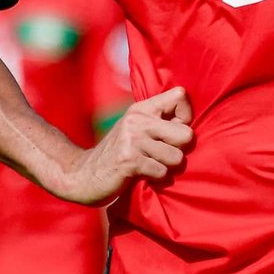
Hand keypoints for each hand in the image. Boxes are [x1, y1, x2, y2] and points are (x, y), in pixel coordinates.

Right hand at [53, 86, 192, 205]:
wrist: (82, 174)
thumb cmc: (118, 154)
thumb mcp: (135, 130)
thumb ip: (160, 123)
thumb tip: (191, 127)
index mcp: (142, 108)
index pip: (180, 96)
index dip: (186, 118)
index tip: (172, 132)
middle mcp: (137, 119)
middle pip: (187, 134)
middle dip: (179, 151)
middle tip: (160, 155)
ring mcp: (132, 139)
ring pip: (176, 158)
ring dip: (166, 168)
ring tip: (148, 165)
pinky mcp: (128, 160)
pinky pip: (161, 172)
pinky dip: (155, 178)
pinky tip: (140, 175)